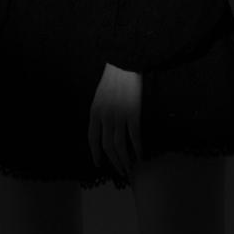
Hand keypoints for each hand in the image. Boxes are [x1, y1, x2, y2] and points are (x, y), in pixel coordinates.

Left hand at [88, 62, 142, 178]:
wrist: (125, 61)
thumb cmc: (114, 76)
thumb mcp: (100, 94)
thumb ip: (100, 111)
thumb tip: (104, 128)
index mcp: (94, 112)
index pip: (92, 139)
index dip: (95, 153)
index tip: (99, 163)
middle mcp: (105, 117)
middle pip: (107, 146)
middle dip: (113, 162)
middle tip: (120, 171)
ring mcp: (119, 116)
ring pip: (120, 146)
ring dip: (125, 160)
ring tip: (130, 168)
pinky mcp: (133, 113)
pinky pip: (134, 137)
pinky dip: (138, 149)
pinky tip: (141, 156)